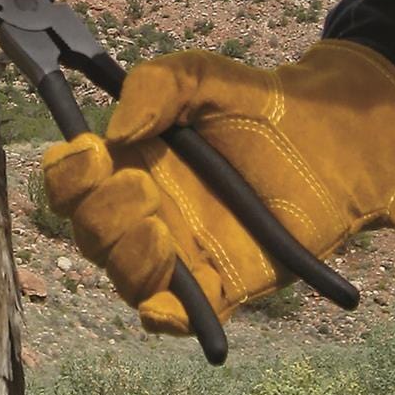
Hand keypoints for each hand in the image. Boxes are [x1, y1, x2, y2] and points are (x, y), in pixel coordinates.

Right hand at [42, 39, 394, 332]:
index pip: (70, 182)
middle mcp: (143, 212)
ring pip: (125, 279)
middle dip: (103, 216)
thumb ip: (155, 85)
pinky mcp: (221, 286)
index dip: (68, 175)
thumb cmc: (254, 102)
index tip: (92, 153)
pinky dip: (167, 318)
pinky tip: (173, 300)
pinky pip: (178, 318)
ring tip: (164, 233)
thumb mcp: (200, 75)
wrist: (326, 136)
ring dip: (130, 261)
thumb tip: (115, 134)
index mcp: (126, 162)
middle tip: (144, 188)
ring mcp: (180, 253)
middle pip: (90, 235)